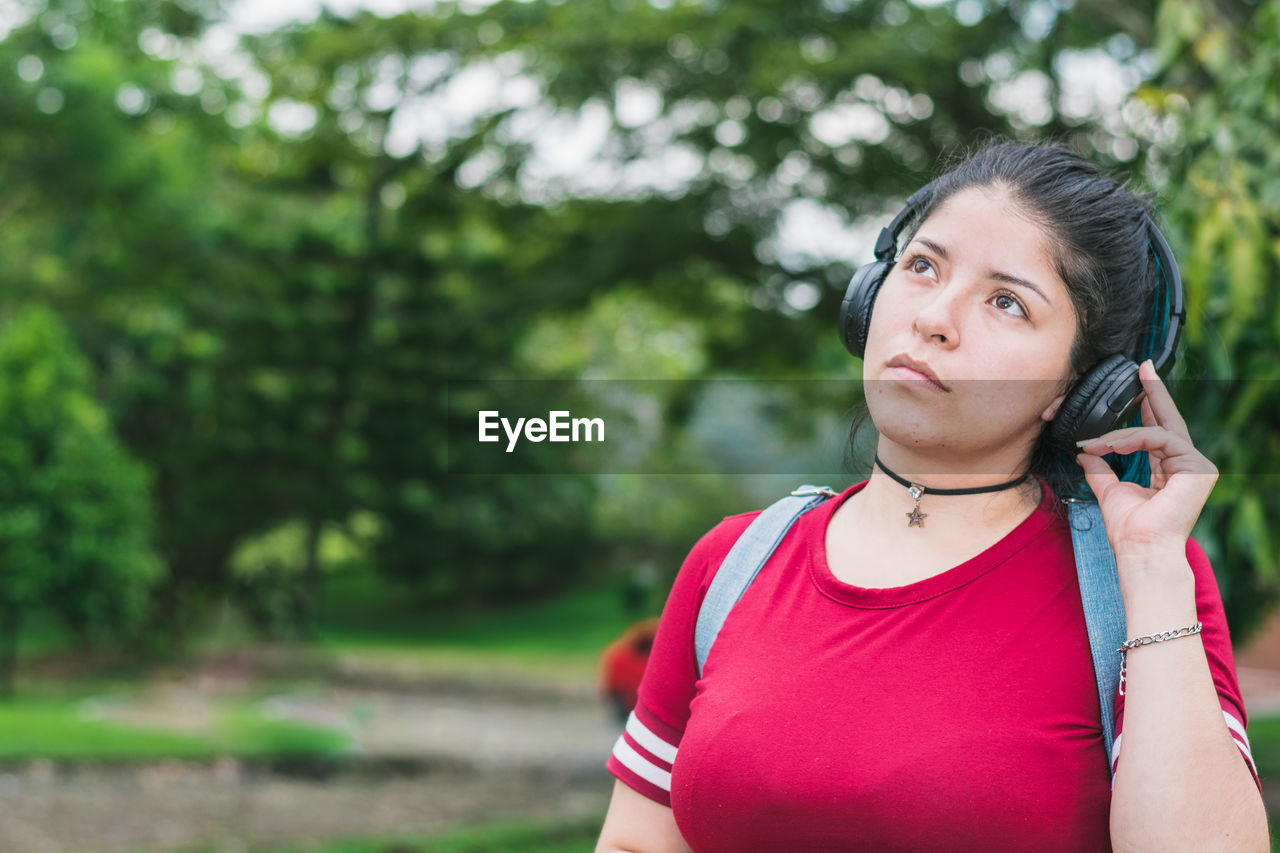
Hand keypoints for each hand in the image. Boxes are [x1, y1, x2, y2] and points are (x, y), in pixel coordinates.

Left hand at [1074, 359, 1217, 558]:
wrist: (1140, 550)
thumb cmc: (1130, 529)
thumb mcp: (1109, 491)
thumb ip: (1100, 470)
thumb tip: (1084, 454)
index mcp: (1170, 469)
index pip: (1158, 430)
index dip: (1149, 405)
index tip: (1139, 381)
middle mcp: (1187, 464)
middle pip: (1168, 420)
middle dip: (1154, 392)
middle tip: (1143, 367)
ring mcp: (1196, 465)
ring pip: (1156, 431)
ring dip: (1120, 434)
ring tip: (1095, 443)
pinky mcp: (1197, 467)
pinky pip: (1158, 440)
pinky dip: (1130, 440)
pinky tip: (1109, 446)